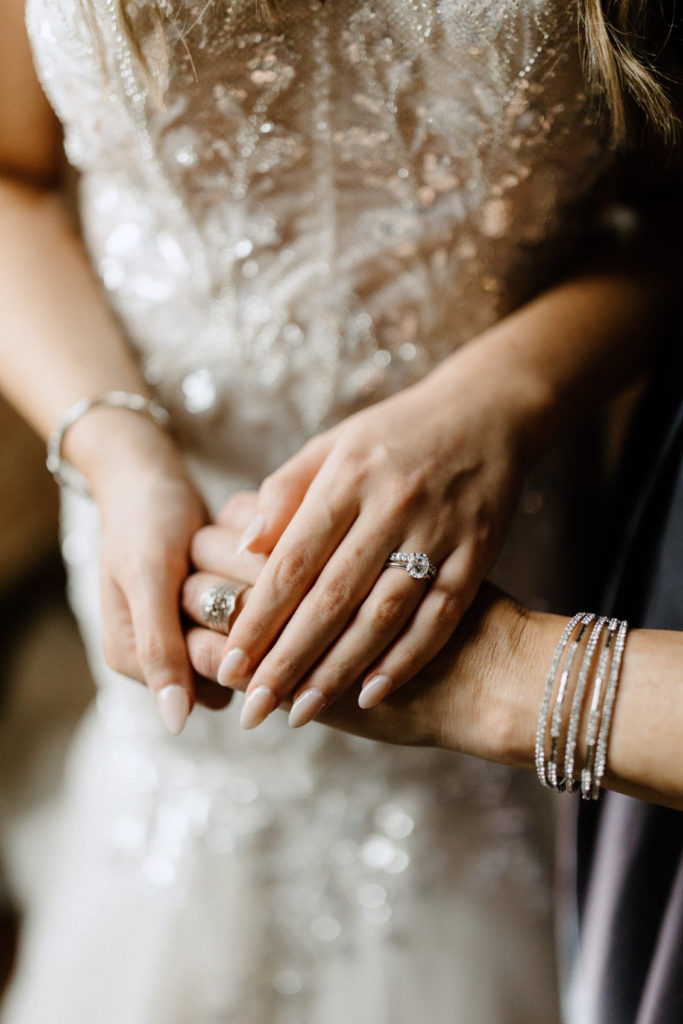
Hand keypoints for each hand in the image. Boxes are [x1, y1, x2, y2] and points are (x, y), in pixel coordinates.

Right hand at [80, 411, 228, 732]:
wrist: (150, 479)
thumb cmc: (143, 521)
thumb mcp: (148, 578)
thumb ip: (158, 648)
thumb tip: (174, 723)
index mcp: (133, 659)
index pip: (212, 676)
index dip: (238, 638)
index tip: (242, 592)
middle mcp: (165, 658)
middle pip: (237, 658)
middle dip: (247, 606)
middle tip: (244, 563)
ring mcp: (192, 638)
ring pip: (253, 636)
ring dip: (255, 587)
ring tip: (244, 550)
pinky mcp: (218, 619)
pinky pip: (258, 612)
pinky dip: (258, 577)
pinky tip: (253, 547)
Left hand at [215, 341, 535, 730]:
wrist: (489, 411)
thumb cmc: (394, 434)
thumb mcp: (332, 445)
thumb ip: (286, 492)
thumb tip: (242, 548)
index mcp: (347, 478)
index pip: (292, 562)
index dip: (258, 619)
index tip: (228, 666)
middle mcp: (391, 506)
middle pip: (331, 597)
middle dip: (288, 660)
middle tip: (254, 709)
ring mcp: (439, 531)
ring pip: (382, 615)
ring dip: (339, 669)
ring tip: (301, 712)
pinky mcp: (477, 554)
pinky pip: (439, 616)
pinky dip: (406, 658)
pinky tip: (371, 693)